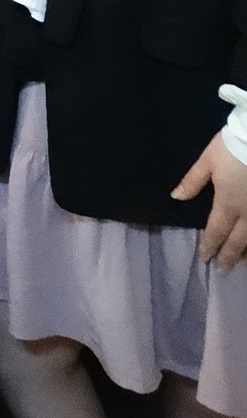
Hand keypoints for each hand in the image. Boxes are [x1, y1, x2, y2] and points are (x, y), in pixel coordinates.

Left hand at [172, 132, 246, 270]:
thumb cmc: (234, 147)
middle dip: (229, 256)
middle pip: (238, 241)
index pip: (216, 230)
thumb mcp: (208, 159)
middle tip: (223, 270)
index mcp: (228, 202)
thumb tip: (176, 197)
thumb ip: (193, 181)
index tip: (205, 257)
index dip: (210, 245)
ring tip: (242, 262)